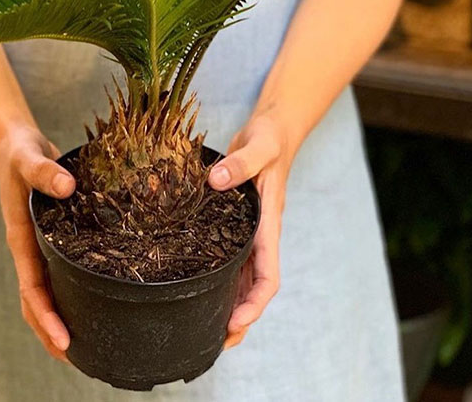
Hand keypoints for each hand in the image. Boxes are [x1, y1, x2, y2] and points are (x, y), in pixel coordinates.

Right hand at [0, 123, 75, 361]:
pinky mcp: (51, 236)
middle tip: (78, 358)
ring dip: (60, 316)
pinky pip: (58, 271)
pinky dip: (70, 290)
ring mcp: (39, 245)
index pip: (32, 288)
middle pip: (36, 301)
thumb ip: (45, 171)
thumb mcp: (29, 158)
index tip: (64, 339)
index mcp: (21, 238)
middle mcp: (29, 248)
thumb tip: (67, 186)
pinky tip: (92, 296)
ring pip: (46, 290)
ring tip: (86, 343)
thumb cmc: (21, 152)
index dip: (47, 316)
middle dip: (51, 331)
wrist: (16, 142)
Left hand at [207, 113, 294, 348]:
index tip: (236, 321)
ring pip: (241, 276)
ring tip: (203, 327)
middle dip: (239, 316)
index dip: (254, 302)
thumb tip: (217, 180)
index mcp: (268, 223)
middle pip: (254, 286)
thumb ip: (242, 163)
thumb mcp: (259, 146)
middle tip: (213, 341)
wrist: (273, 130)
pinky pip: (229, 256)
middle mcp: (259, 233)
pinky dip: (219, 276)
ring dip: (228, 302)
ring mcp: (248, 230)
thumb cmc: (270, 138)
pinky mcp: (236, 220)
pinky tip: (198, 285)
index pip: (268, 274)